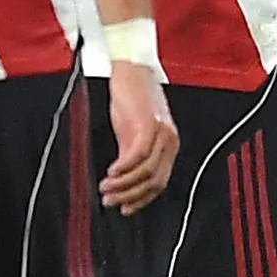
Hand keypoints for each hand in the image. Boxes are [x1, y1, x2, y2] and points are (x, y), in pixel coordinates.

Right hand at [101, 63, 178, 212]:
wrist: (131, 69)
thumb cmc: (131, 97)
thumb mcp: (131, 131)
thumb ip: (130, 154)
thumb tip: (122, 179)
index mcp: (169, 145)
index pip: (160, 182)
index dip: (142, 199)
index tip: (125, 208)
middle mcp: (170, 141)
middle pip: (154, 181)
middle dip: (130, 196)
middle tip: (110, 201)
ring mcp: (161, 133)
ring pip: (146, 172)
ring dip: (123, 185)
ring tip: (106, 188)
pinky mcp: (149, 125)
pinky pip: (137, 155)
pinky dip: (123, 168)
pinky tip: (110, 173)